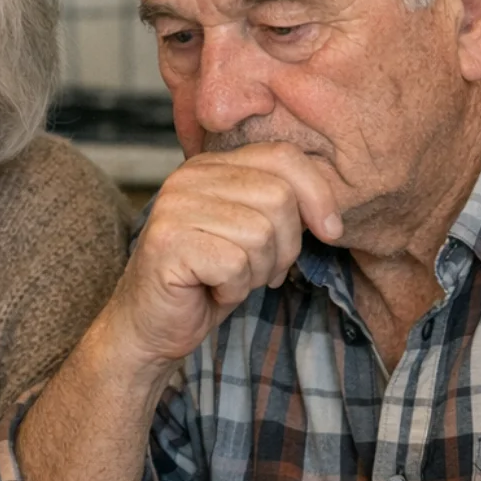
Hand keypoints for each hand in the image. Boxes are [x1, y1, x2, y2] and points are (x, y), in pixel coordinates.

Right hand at [108, 142, 340, 368]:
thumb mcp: (252, 233)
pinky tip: (211, 290)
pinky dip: (233, 289)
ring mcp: (174, 208)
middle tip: (260, 270)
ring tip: (230, 280)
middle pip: (278, 196)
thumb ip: (279, 206)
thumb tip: (329, 212)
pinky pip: (235, 264)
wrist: (150, 324)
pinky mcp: (167, 243)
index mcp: (210, 165)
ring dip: (257, 271)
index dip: (319, 194)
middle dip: (285, 245)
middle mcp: (188, 177)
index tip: (331, 231)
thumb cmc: (207, 281)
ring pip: (260, 234)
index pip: (282, 156)